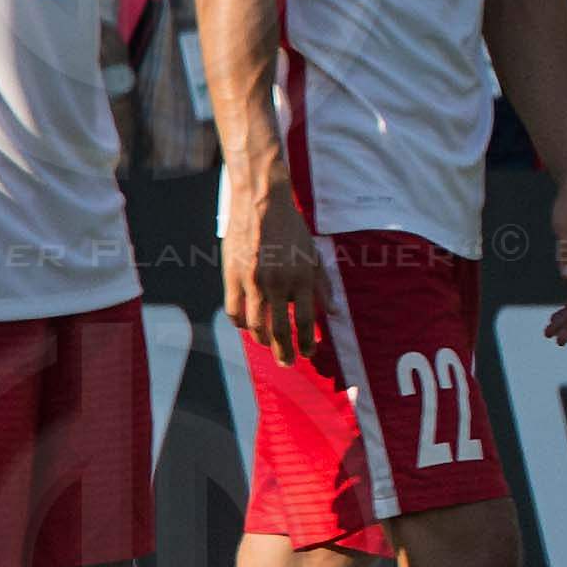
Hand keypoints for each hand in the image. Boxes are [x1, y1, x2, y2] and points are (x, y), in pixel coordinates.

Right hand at [227, 184, 331, 369]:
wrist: (261, 203)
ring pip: (255, 325)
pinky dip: (241, 323)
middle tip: (287, 363)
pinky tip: (247, 326)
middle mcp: (277, 283)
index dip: (307, 342)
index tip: (309, 353)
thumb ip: (323, 284)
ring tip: (268, 346)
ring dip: (263, 341)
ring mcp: (252, 282)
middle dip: (284, 351)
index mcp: (301, 277)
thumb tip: (335, 312)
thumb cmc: (291, 228)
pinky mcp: (231, 277)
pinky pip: (234, 311)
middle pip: (279, 330)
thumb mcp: (313, 254)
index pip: (306, 320)